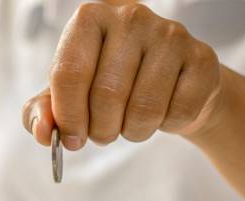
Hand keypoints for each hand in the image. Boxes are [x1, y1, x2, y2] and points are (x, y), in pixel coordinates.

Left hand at [22, 2, 223, 148]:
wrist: (169, 85)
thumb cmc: (108, 86)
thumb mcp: (66, 97)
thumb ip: (42, 113)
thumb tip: (42, 132)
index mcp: (89, 19)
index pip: (68, 74)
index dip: (67, 116)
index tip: (71, 139)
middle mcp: (130, 17)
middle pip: (106, 95)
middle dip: (101, 130)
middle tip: (103, 134)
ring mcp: (170, 34)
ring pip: (144, 108)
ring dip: (133, 131)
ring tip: (130, 123)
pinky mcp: (202, 58)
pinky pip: (177, 112)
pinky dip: (166, 126)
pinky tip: (163, 111)